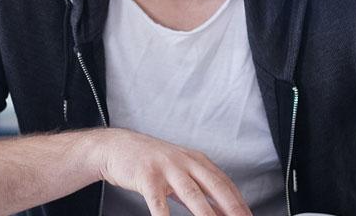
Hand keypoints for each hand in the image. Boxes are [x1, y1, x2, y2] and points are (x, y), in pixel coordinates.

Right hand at [89, 128, 250, 215]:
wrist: (116, 147)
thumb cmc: (150, 162)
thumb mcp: (178, 171)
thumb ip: (199, 189)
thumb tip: (221, 209)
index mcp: (196, 160)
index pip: (224, 183)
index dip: (239, 202)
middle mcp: (184, 162)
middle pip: (214, 186)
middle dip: (232, 207)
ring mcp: (166, 168)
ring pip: (191, 194)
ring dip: (206, 214)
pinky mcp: (146, 177)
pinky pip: (158, 201)